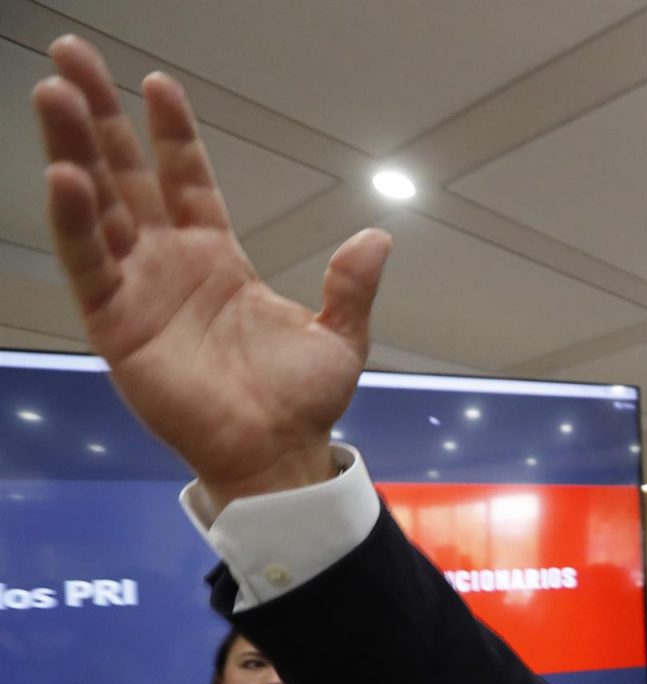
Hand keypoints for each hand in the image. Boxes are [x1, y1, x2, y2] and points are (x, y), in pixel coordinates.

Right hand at [31, 36, 390, 510]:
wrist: (280, 453)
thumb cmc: (302, 402)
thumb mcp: (339, 336)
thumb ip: (351, 285)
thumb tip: (379, 236)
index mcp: (218, 259)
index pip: (187, 181)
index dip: (172, 135)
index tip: (158, 84)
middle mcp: (170, 265)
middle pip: (128, 177)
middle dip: (102, 118)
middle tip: (73, 56)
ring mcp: (139, 290)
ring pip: (98, 207)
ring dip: (75, 150)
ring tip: (56, 93)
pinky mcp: (117, 324)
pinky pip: (90, 265)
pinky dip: (75, 222)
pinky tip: (66, 175)